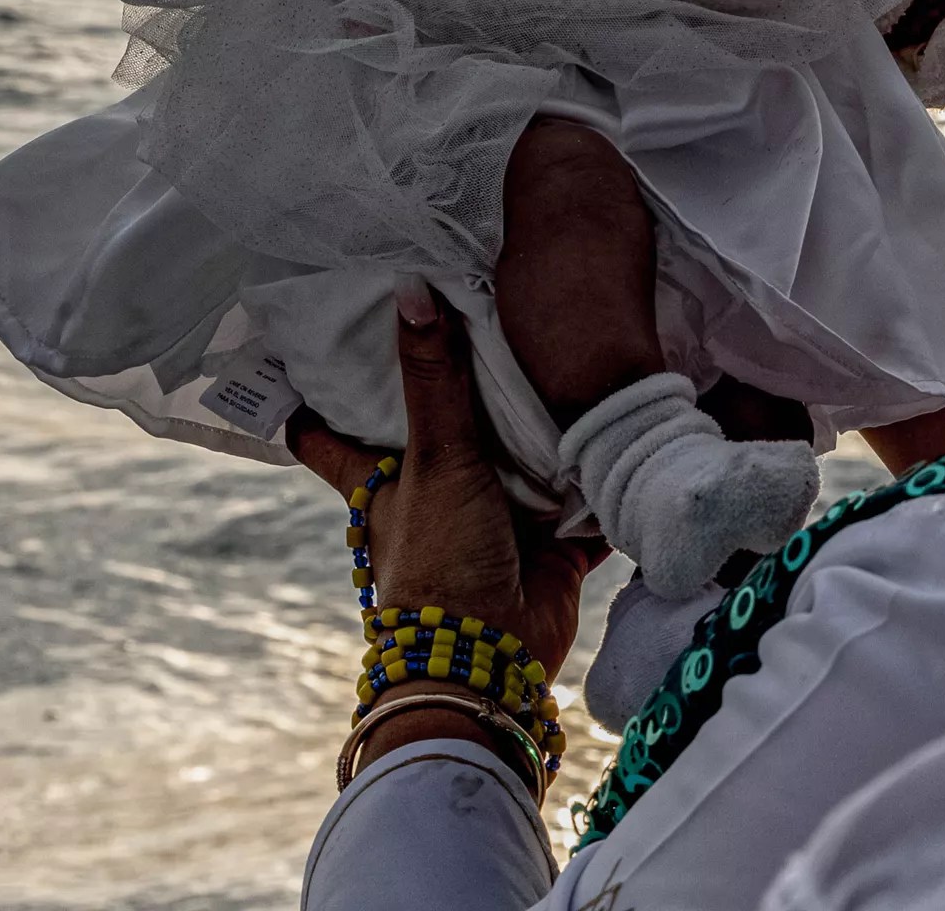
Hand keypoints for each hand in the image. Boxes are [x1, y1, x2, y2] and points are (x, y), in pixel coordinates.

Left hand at [292, 282, 602, 786]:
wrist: (495, 654)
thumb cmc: (442, 559)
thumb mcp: (436, 460)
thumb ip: (435, 379)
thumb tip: (411, 290)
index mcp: (385, 484)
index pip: (333, 439)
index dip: (316, 403)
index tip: (308, 358)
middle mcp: (439, 497)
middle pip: (443, 436)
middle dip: (461, 395)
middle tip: (476, 324)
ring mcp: (498, 521)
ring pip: (520, 465)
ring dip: (547, 432)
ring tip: (575, 356)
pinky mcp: (554, 545)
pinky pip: (585, 502)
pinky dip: (605, 478)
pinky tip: (635, 428)